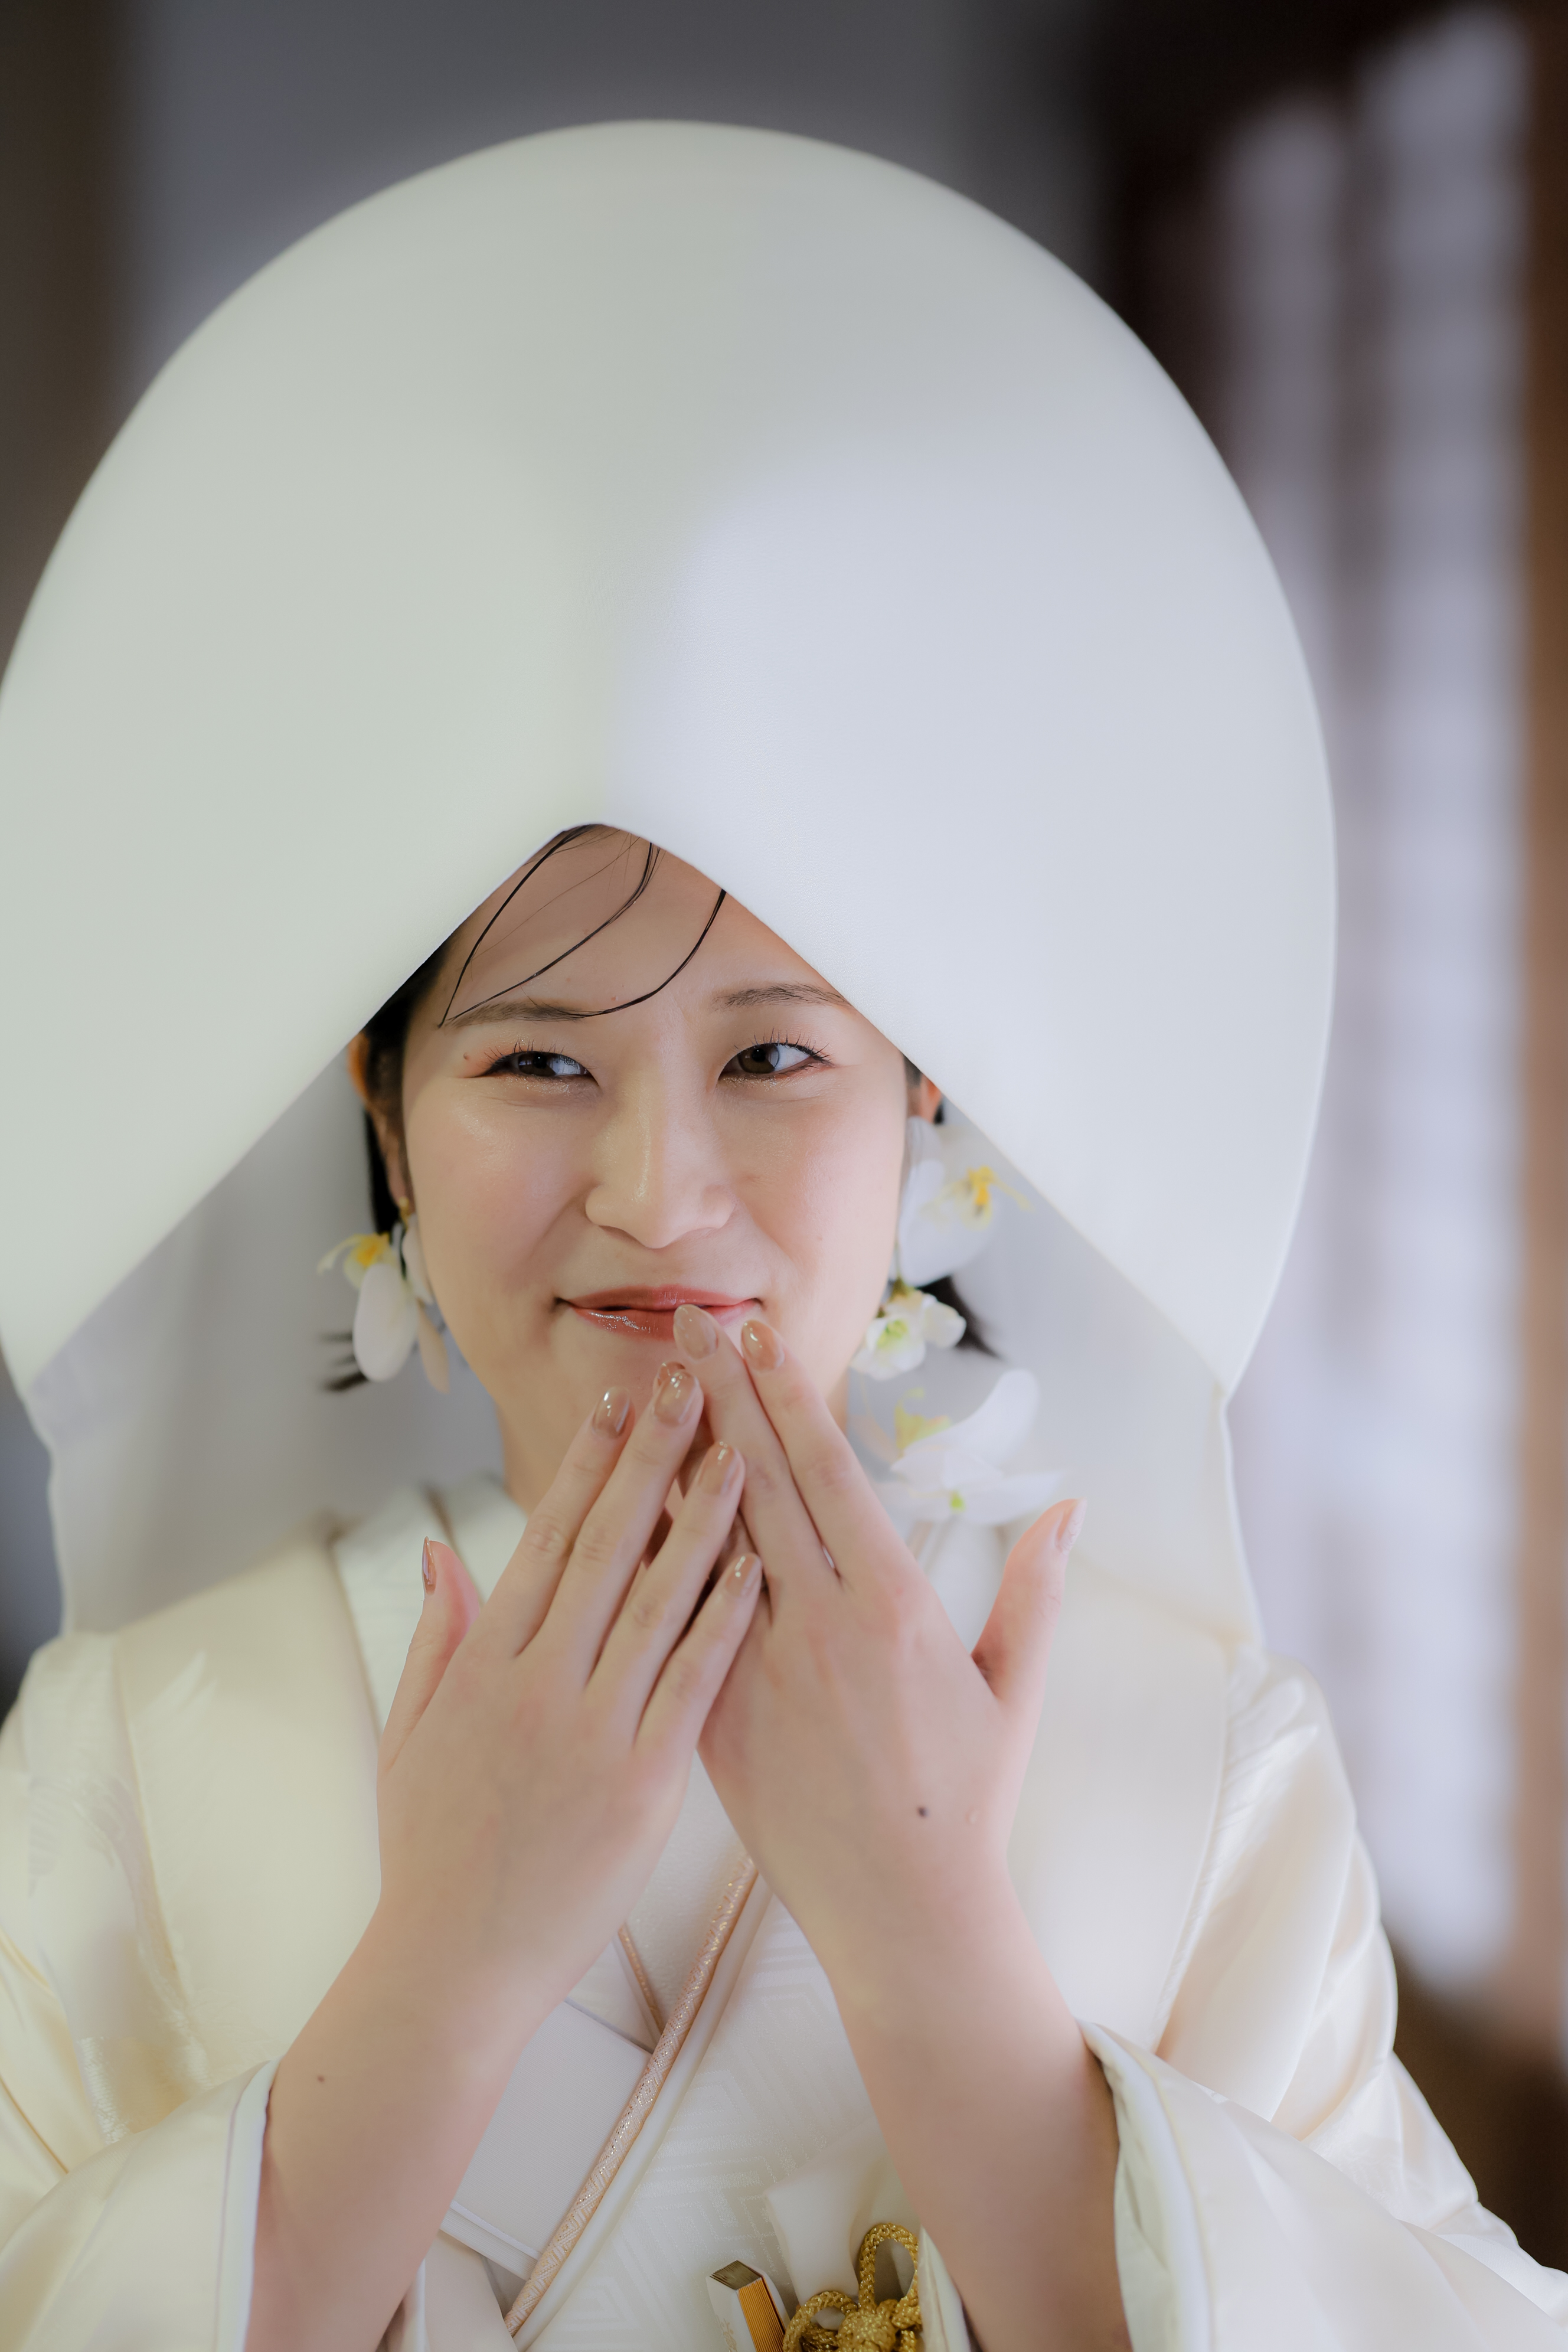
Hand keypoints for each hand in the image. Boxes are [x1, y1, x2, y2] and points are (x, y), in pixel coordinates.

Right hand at [250, 1361, 763, 2351]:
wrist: (452, 1966)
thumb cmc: (431, 1855)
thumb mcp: (409, 1738)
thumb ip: (432, 1641)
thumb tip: (438, 1557)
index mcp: (483, 1665)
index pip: (544, 1540)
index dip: (584, 1466)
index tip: (616, 1402)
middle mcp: (536, 1681)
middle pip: (604, 1546)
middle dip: (649, 1456)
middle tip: (689, 1380)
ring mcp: (590, 1729)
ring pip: (655, 1599)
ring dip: (700, 1515)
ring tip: (741, 1446)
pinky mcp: (641, 1781)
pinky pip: (692, 1682)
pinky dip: (724, 1618)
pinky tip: (756, 1564)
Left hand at [671, 1308, 1120, 2351]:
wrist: (905, 1913)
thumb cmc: (968, 1797)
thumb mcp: (1013, 1689)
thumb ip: (1035, 1590)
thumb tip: (1067, 1506)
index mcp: (893, 1606)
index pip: (829, 1474)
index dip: (789, 1397)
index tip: (759, 1336)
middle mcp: (820, 1627)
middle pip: (758, 1484)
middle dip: (721, 1396)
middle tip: (686, 1326)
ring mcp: (760, 1673)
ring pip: (705, 1545)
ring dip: (674, 1460)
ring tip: (643, 1392)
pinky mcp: (716, 1719)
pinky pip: (676, 1623)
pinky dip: (652, 1562)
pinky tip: (621, 1510)